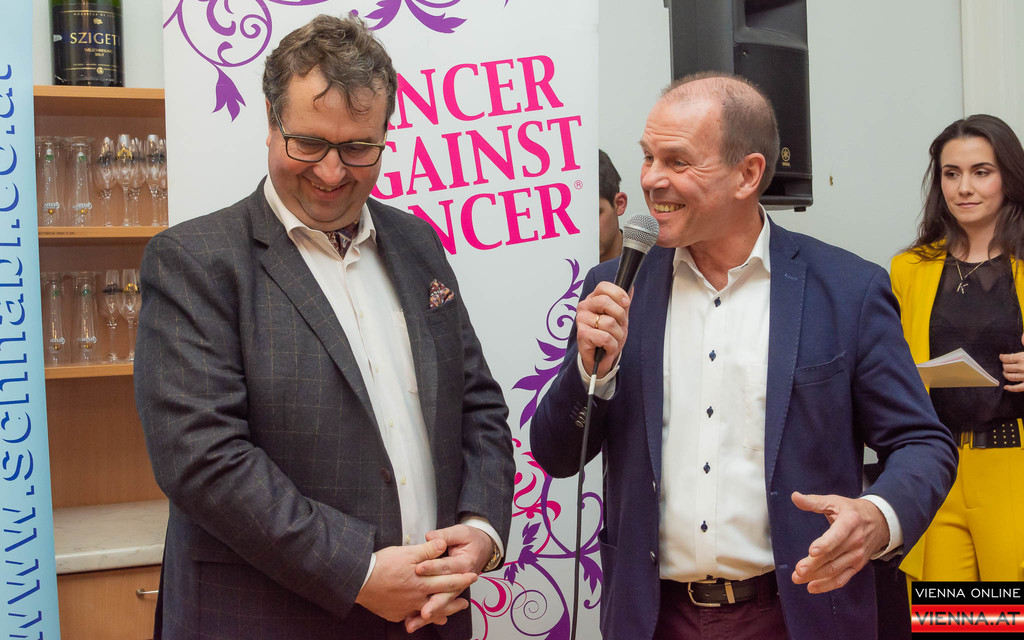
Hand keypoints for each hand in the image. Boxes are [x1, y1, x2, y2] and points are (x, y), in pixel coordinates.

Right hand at [355, 538, 477, 625]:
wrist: (359, 580)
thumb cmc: (382, 564)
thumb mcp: (407, 552)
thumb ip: (427, 550)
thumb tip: (442, 544)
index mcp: (423, 582)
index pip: (448, 581)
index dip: (461, 579)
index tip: (473, 577)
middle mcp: (417, 598)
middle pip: (441, 600)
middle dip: (455, 601)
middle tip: (466, 603)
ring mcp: (406, 608)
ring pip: (428, 613)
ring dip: (440, 613)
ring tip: (448, 616)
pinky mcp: (395, 614)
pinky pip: (411, 617)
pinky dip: (419, 618)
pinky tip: (421, 618)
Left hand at [402, 525, 493, 631]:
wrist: (483, 548)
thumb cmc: (471, 540)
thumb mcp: (461, 532)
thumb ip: (445, 535)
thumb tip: (430, 537)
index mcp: (465, 563)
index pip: (447, 566)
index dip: (432, 567)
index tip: (418, 568)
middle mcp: (462, 579)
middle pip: (447, 593)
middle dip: (434, 603)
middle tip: (423, 611)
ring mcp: (456, 589)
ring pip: (443, 603)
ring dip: (431, 614)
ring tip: (416, 622)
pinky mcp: (450, 592)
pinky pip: (441, 605)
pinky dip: (430, 615)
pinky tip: (415, 621)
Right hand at [576, 282, 630, 377]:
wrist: (600, 359)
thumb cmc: (608, 336)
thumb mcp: (619, 318)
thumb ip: (623, 303)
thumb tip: (631, 287)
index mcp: (593, 299)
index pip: (603, 286)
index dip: (618, 293)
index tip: (626, 303)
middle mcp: (584, 307)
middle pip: (605, 301)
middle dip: (620, 316)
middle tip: (620, 325)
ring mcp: (581, 320)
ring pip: (609, 322)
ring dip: (617, 335)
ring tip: (613, 340)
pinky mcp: (582, 335)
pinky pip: (605, 337)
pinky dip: (612, 345)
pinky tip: (607, 347)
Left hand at [789, 492, 888, 593]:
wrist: (878, 522)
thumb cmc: (851, 511)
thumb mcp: (834, 501)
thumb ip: (814, 501)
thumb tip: (795, 497)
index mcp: (850, 522)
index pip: (837, 535)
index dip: (825, 543)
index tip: (812, 551)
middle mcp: (855, 541)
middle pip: (832, 556)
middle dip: (814, 565)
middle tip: (798, 570)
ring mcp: (857, 556)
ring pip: (835, 570)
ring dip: (816, 576)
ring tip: (798, 577)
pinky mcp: (856, 566)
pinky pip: (842, 579)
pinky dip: (827, 585)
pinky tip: (812, 587)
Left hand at [998, 333, 1023, 391]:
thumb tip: (1023, 335)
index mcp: (1023, 357)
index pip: (1007, 358)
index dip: (1002, 357)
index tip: (1001, 357)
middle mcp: (1022, 367)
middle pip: (1007, 367)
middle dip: (1004, 365)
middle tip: (1004, 364)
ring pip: (1010, 377)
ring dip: (1006, 375)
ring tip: (1005, 372)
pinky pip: (1017, 388)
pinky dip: (1011, 388)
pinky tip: (1006, 387)